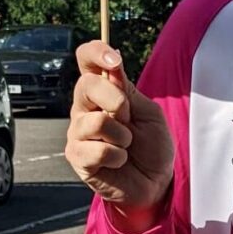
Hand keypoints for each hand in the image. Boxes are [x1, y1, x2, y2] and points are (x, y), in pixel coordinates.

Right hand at [65, 42, 173, 230]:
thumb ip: (128, 92)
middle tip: (129, 118)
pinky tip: (119, 161)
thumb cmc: (153, 145)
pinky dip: (116, 156)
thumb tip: (112, 65)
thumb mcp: (149, 113)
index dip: (95, 52)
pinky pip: (95, 149)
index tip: (114, 60)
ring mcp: (78, 131)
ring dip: (122, 135)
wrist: (155, 181)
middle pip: (86, 85)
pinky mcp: (77, 156)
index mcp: (103, 90)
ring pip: (95, 121)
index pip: (86, 60)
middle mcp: (85, 107)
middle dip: (117, 100)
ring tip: (127, 145)